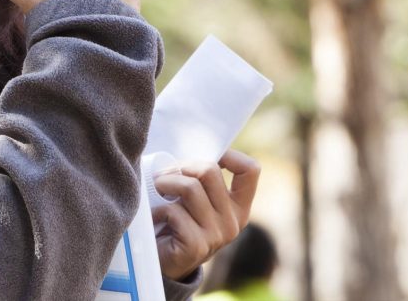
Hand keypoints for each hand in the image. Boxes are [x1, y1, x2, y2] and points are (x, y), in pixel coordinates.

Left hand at [152, 149, 260, 280]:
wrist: (164, 264)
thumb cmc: (177, 222)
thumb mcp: (195, 199)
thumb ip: (199, 178)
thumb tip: (182, 143)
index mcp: (238, 207)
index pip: (251, 170)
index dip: (229, 154)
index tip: (203, 156)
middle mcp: (233, 221)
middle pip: (210, 171)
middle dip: (180, 167)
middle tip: (163, 176)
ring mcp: (217, 235)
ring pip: (190, 188)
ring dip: (165, 183)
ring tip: (156, 189)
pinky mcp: (197, 246)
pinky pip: (174, 210)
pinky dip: (158, 209)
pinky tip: (156, 218)